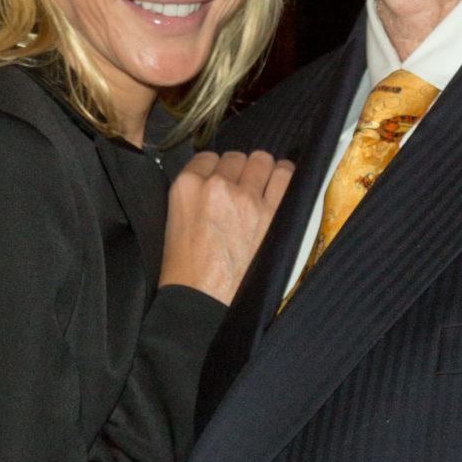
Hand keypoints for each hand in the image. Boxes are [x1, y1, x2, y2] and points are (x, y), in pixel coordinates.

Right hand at [159, 148, 293, 305]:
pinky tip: (283, 186)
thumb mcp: (175, 224)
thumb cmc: (186, 274)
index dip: (217, 170)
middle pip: (237, 158)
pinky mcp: (273, 214)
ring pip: (262, 161)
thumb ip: (193, 196)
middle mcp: (217, 186)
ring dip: (264, 171)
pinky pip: (286, 177)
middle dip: (240, 171)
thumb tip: (213, 185)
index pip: (208, 158)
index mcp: (187, 187)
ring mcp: (247, 199)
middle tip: (244, 188)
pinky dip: (285, 178)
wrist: (203, 303)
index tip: (223, 181)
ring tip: (265, 184)